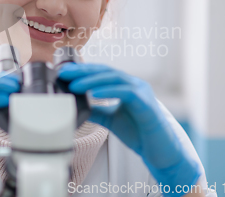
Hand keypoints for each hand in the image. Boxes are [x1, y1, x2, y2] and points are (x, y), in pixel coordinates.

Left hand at [58, 63, 200, 195]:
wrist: (161, 153)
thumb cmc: (140, 134)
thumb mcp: (111, 120)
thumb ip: (97, 111)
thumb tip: (76, 106)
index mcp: (127, 86)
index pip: (102, 72)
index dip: (83, 70)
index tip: (64, 71)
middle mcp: (135, 85)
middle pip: (106, 72)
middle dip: (83, 71)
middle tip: (64, 73)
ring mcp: (142, 92)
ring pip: (114, 79)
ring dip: (92, 81)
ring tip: (74, 84)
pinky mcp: (147, 104)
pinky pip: (126, 93)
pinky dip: (109, 92)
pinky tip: (93, 94)